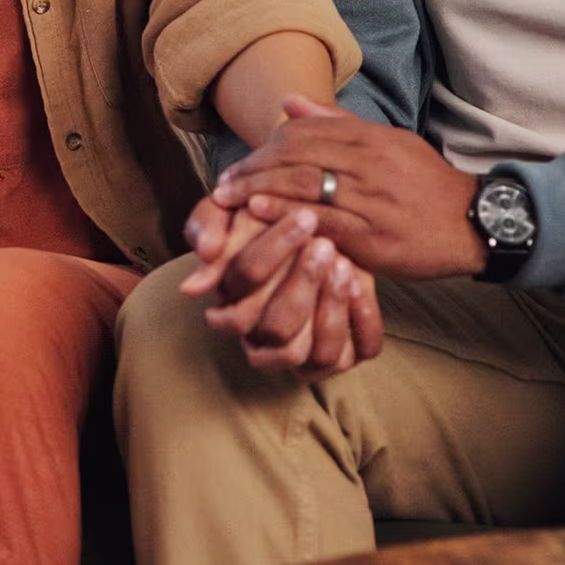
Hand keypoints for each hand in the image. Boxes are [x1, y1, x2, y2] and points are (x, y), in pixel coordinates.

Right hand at [180, 193, 383, 380]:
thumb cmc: (263, 221)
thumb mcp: (229, 210)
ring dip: (331, 308)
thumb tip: (203, 261)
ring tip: (343, 265)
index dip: (272, 251)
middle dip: (302, 283)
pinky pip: (356, 352)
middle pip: (277, 329)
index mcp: (231, 304)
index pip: (245, 287)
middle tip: (324, 244)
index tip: (302, 217)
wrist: (310, 233)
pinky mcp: (342, 351)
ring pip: (316, 354)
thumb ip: (208, 225)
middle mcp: (264, 338)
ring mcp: (305, 350)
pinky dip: (361, 321)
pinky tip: (360, 284)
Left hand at [212, 96, 484, 279]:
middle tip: (224, 183)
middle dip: (254, 167)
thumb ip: (336, 123)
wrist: (470, 221)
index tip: (242, 161)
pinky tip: (260, 214)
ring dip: (260, 189)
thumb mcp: (387, 141)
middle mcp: (368, 163)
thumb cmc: (423, 182)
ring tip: (230, 197)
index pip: (305, 133)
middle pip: (298, 156)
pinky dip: (287, 215)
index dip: (267, 145)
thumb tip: (289, 103)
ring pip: (305, 185)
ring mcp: (370, 199)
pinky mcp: (373, 236)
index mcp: (369, 138)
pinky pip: (323, 220)